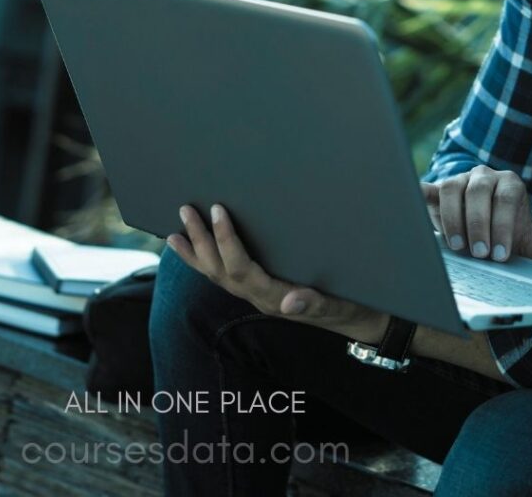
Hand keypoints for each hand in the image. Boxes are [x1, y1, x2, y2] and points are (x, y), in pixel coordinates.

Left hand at [168, 204, 387, 344]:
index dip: (226, 239)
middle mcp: (259, 298)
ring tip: (175, 234)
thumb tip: (289, 304)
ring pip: (218, 276)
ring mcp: (257, 297)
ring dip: (196, 254)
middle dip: (201, 241)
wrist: (357, 321)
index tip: (218, 210)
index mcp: (274, 297)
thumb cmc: (349, 305)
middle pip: (220, 270)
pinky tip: (199, 250)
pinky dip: (208, 263)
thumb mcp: (337, 303)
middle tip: (186, 210)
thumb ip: (314, 303)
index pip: (241, 268)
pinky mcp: (260, 293)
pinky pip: (226, 278)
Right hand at [421, 167, 531, 267]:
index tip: (500, 254)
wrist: (484, 217)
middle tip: (480, 253)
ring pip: (454, 188)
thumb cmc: (504, 229)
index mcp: (510, 184)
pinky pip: (428, 188)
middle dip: (480, 222)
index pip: (507, 198)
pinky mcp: (438, 188)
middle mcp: (485, 176)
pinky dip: (421, 195)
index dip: (504, 224)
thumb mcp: (525, 240)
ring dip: (455, 217)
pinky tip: (415, 206)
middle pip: (481, 190)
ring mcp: (460, 179)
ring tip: (458, 246)